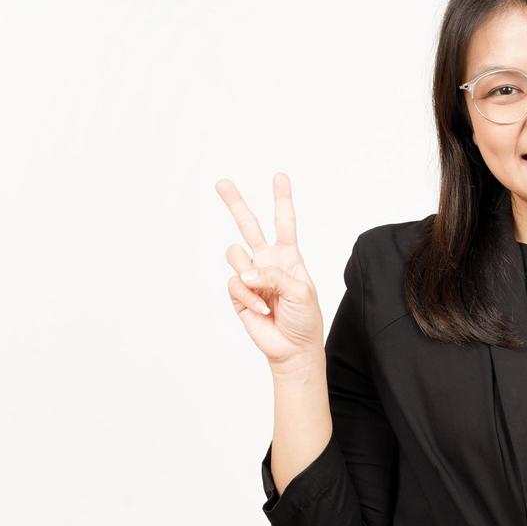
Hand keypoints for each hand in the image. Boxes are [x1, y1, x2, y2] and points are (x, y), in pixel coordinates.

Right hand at [214, 173, 325, 369]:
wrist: (293, 349)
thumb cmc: (304, 319)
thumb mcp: (301, 291)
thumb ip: (275, 275)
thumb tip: (246, 272)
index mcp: (288, 256)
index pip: (284, 222)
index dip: (282, 199)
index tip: (279, 176)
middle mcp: (267, 261)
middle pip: (248, 226)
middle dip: (235, 203)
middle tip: (221, 182)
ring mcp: (251, 277)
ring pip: (235, 254)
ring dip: (248, 271)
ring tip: (263, 292)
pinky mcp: (238, 294)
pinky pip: (235, 284)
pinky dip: (248, 296)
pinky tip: (262, 309)